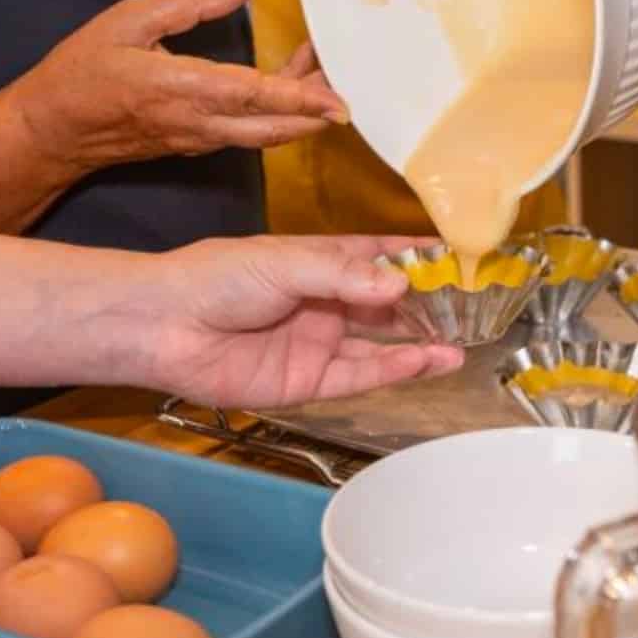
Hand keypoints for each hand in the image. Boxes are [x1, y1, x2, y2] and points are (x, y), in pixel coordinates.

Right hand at [10, 0, 348, 172]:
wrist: (52, 131)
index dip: (302, 99)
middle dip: (317, 108)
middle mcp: (200, 124)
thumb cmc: (83, 71)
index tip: (340, 102)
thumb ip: (186, 4)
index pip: (256, 97)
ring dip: (301, 110)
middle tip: (349, 75)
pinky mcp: (195, 145)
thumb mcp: (127, 20)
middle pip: (275, 127)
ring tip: (323, 67)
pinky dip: (276, 114)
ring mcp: (199, 140)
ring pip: (265, 134)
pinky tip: (287, 85)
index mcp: (184, 89)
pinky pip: (247, 134)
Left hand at [127, 235, 465, 406]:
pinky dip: (395, 369)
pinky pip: (360, 376)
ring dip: (420, 343)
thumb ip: (343, 275)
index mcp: (318, 261)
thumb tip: (398, 286)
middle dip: (428, 305)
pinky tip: (426, 359)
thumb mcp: (285, 262)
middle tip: (473, 306)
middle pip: (387, 305)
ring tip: (461, 341)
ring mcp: (318, 342)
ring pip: (381, 344)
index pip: (379, 256)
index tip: (460, 256)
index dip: (418, 258)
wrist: (165, 326)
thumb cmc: (216, 277)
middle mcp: (324, 302)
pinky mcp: (308, 381)